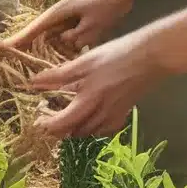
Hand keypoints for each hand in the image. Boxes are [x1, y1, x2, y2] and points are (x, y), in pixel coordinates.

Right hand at [0, 0, 132, 59]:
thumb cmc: (106, 3)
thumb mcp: (92, 25)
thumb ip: (77, 37)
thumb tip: (65, 44)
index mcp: (57, 14)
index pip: (32, 30)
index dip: (17, 41)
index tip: (1, 50)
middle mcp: (59, 17)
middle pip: (39, 37)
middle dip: (28, 50)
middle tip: (15, 67)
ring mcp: (68, 19)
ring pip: (54, 40)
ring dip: (49, 52)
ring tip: (38, 70)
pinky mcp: (78, 23)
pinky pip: (67, 39)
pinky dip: (65, 49)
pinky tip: (66, 62)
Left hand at [29, 33, 163, 138]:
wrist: (150, 57)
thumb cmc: (116, 54)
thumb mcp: (85, 61)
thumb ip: (60, 74)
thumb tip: (35, 82)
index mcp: (89, 99)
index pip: (63, 122)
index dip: (47, 125)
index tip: (37, 122)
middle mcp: (101, 113)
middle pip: (74, 132)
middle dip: (58, 131)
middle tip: (46, 121)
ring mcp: (114, 115)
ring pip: (89, 133)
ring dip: (73, 130)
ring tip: (63, 119)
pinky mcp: (123, 114)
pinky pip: (104, 130)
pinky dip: (92, 129)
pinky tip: (88, 120)